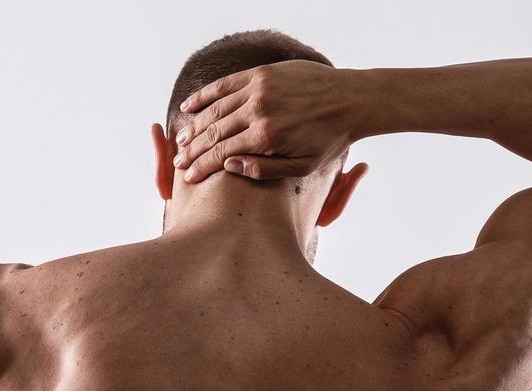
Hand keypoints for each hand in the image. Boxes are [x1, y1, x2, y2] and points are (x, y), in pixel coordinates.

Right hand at [173, 59, 357, 181]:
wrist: (352, 100)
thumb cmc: (329, 139)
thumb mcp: (302, 167)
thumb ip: (264, 170)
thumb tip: (229, 166)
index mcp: (266, 137)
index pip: (222, 154)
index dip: (201, 166)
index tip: (187, 176)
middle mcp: (258, 111)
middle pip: (213, 133)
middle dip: (191, 150)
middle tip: (178, 161)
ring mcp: (259, 89)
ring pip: (215, 109)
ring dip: (194, 126)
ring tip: (181, 139)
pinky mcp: (262, 73)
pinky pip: (226, 84)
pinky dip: (205, 95)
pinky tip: (190, 105)